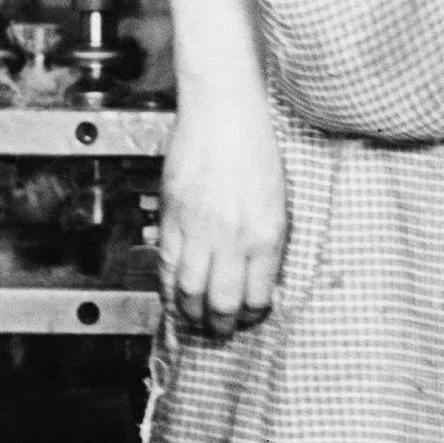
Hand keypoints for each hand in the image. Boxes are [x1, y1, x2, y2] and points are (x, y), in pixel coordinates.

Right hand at [157, 86, 286, 339]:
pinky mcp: (172, 216)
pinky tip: (171, 295)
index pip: (257, 295)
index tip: (250, 316)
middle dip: (221, 325)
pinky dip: (167, 287)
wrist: (223, 110)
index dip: (252, 314)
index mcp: (267, 234)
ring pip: (188, 290)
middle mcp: (233, 238)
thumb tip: (257, 273)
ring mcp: (198, 229)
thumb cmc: (257, 147)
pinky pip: (165, 264)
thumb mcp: (278, 199)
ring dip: (191, 313)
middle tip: (221, 331)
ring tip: (195, 321)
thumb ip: (267, 238)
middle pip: (221, 302)